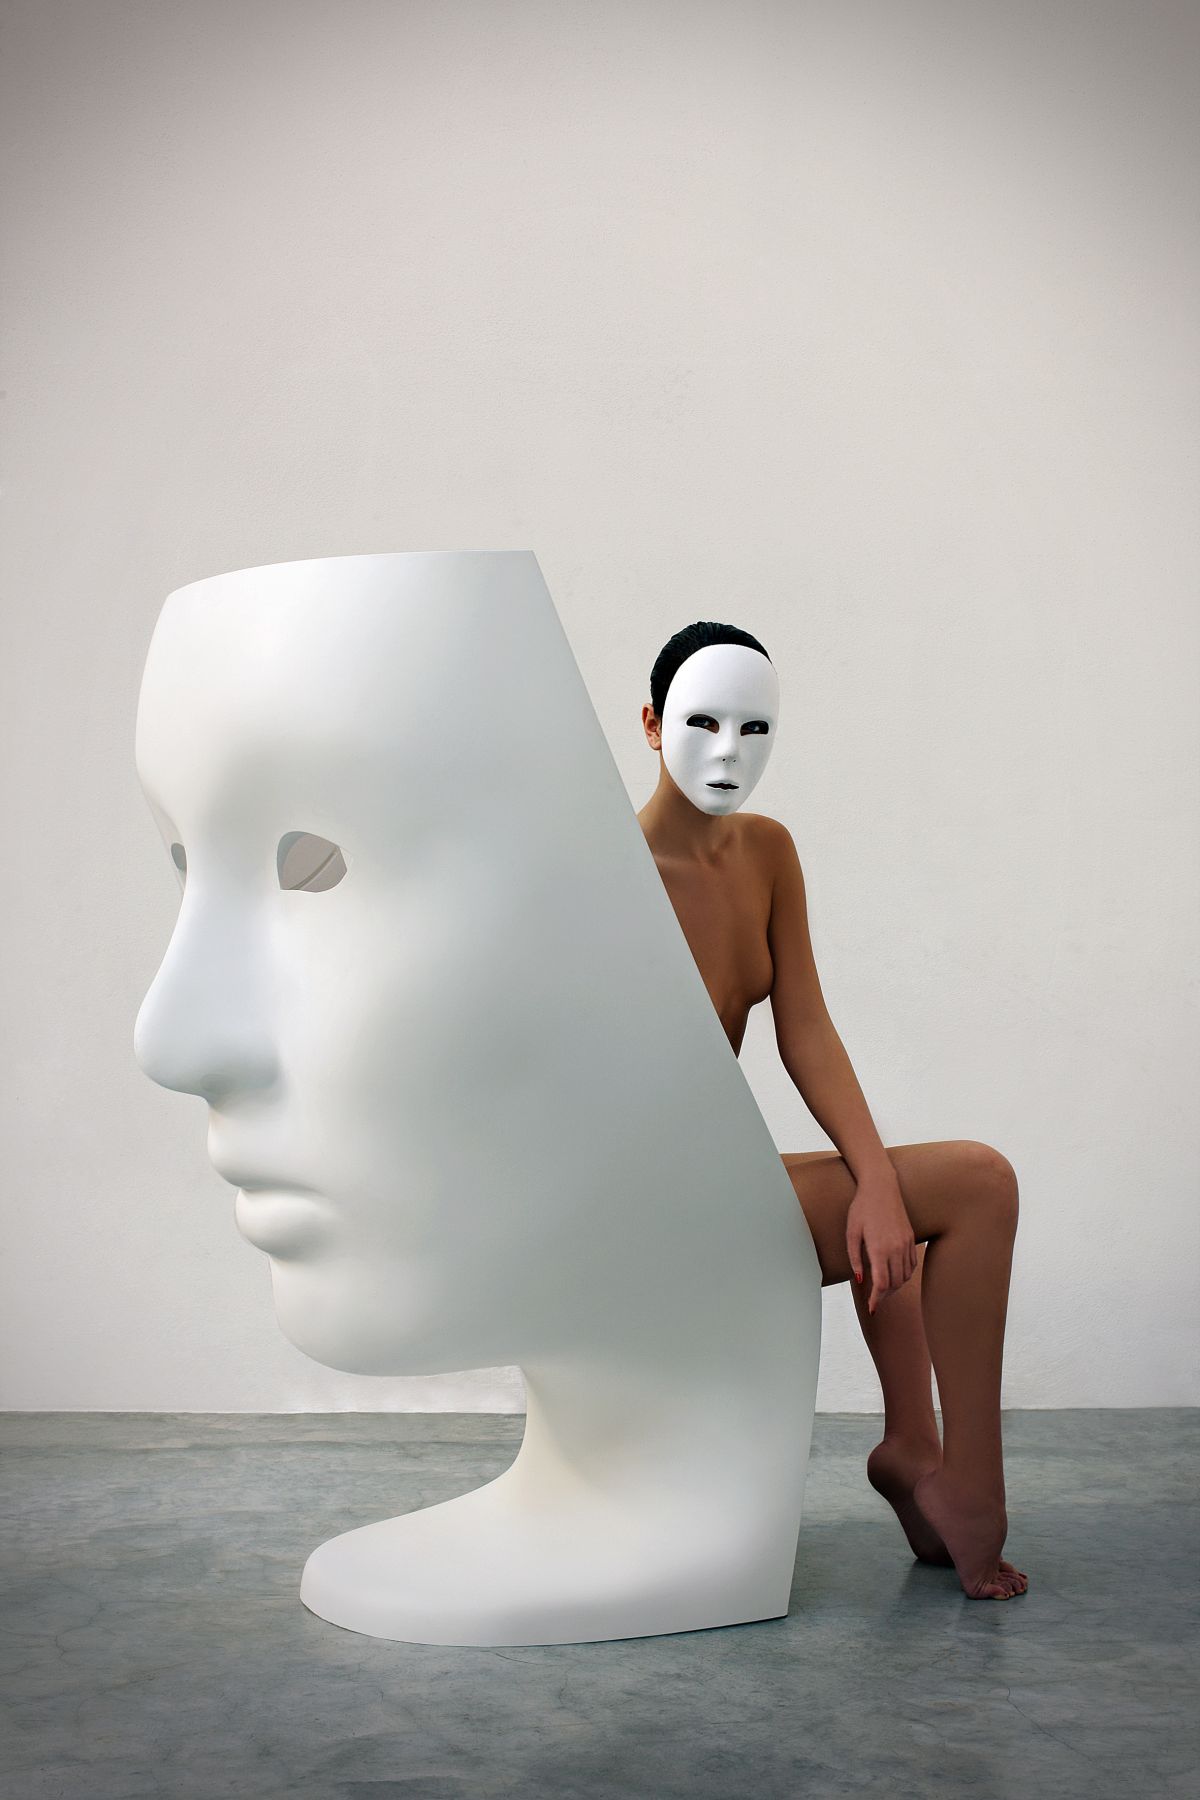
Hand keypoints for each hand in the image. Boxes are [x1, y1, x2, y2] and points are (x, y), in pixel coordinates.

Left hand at [846, 1175, 917, 1313]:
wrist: (881, 1186)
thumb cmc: (862, 1208)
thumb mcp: (851, 1232)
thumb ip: (854, 1258)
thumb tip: (860, 1280)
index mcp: (879, 1248)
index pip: (881, 1284)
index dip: (876, 1299)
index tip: (871, 1308)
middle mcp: (896, 1248)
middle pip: (894, 1283)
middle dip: (884, 1296)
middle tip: (875, 1301)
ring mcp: (906, 1243)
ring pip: (905, 1276)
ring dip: (896, 1287)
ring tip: (884, 1290)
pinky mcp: (911, 1238)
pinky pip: (912, 1265)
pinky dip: (905, 1275)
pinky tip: (896, 1275)